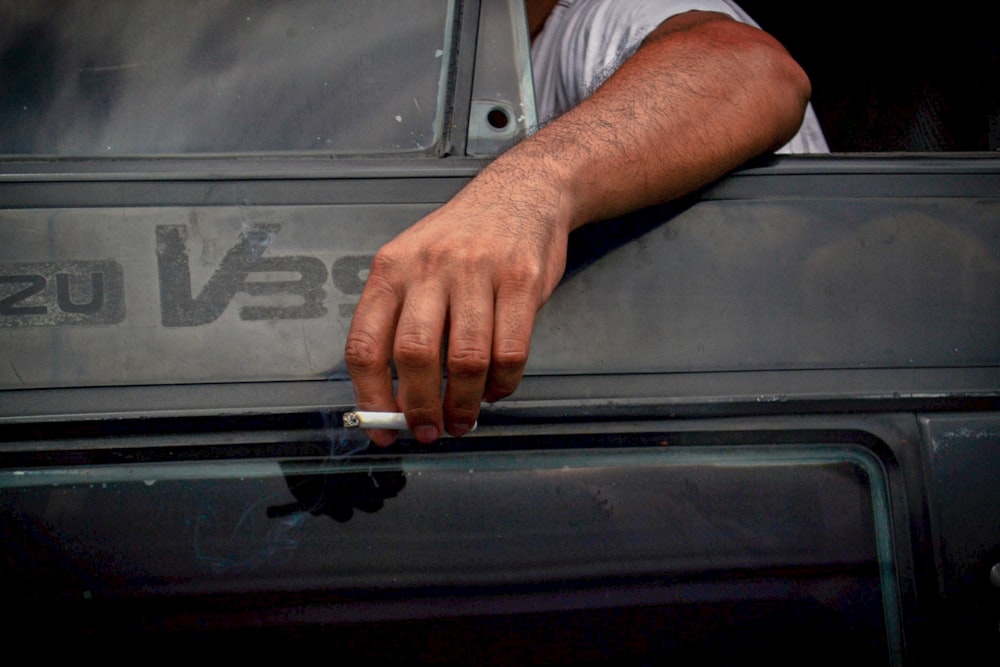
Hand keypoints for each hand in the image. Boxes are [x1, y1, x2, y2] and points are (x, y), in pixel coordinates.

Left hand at [344, 165, 571, 444]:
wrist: (523, 192)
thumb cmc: (463, 240)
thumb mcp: (415, 264)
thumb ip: (401, 322)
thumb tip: (394, 397)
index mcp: (391, 270)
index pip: (365, 344)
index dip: (370, 397)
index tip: (382, 428)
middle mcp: (429, 268)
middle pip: (413, 354)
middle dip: (420, 408)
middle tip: (429, 431)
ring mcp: (477, 271)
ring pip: (465, 359)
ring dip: (464, 404)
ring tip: (463, 420)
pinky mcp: (521, 280)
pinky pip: (511, 350)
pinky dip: (503, 384)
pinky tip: (496, 390)